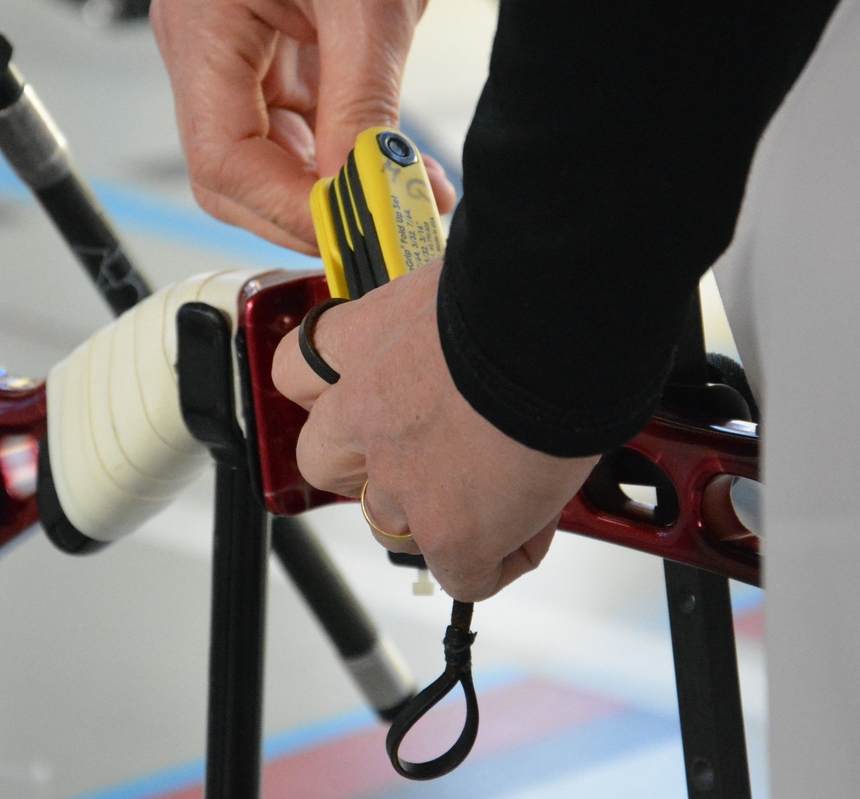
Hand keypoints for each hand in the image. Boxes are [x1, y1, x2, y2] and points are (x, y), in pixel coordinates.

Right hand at [150, 0, 459, 252]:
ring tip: (403, 197)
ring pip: (262, 158)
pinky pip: (288, 127)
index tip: (356, 235)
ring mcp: (228, 48)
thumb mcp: (372, 2)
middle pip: (230, 172)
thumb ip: (363, 109)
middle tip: (383, 231)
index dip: (288, 211)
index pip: (222, 158)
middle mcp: (199, 40)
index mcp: (203, 21)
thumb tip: (370, 195)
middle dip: (306, 210)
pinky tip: (388, 163)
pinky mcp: (263, 52)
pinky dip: (336, 154)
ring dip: (328, 187)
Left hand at [272, 261, 599, 600]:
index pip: (300, 375)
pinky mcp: (451, 532)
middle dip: (367, 467)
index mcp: (363, 339)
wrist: (559, 322)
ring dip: (438, 515)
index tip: (367, 394)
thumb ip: (444, 321)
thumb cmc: (525, 287)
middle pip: (326, 462)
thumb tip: (480, 323)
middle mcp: (366, 413)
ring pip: (392, 526)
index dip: (333, 392)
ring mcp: (401, 480)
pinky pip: (466, 574)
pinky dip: (502, 558)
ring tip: (500, 492)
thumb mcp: (459, 285)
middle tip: (429, 455)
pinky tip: (534, 524)